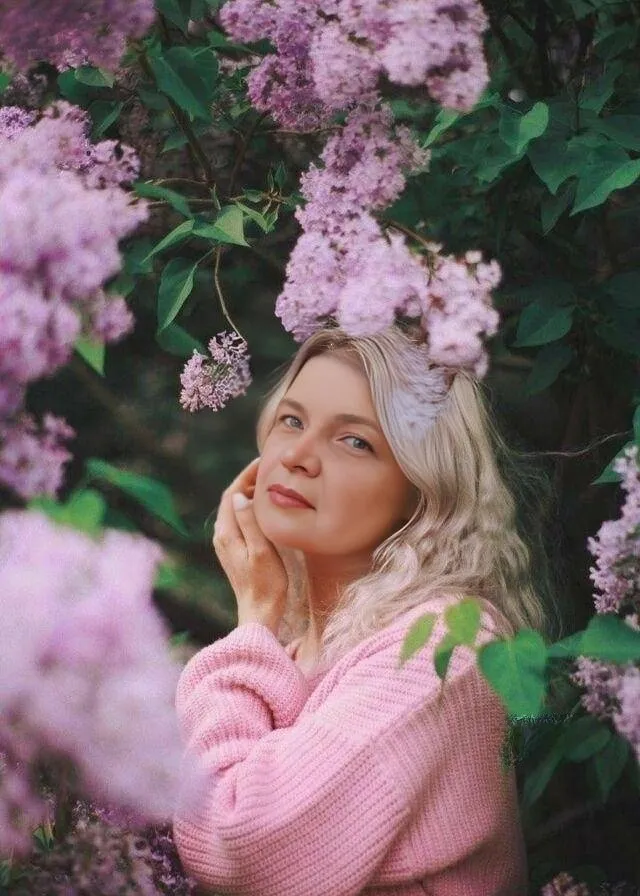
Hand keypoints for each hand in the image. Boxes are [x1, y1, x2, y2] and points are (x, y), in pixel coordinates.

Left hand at [212, 457, 288, 633]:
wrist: (259, 612)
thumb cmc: (265, 583)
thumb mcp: (261, 550)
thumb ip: (249, 523)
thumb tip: (240, 496)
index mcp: (226, 534)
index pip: (231, 494)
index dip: (244, 476)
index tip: (261, 463)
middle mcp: (222, 537)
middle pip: (231, 500)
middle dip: (247, 482)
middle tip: (268, 470)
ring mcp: (227, 544)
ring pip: (235, 510)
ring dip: (248, 495)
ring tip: (268, 484)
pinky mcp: (235, 551)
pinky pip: (239, 521)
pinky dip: (250, 509)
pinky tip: (264, 510)